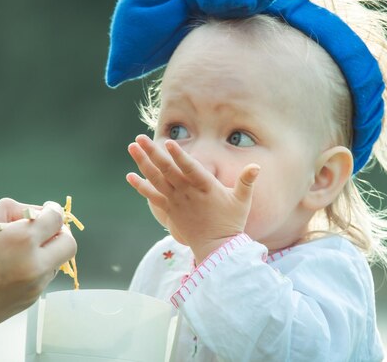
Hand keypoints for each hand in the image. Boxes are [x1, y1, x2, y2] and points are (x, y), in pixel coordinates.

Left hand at [127, 134, 259, 261]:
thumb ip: (246, 181)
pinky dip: (140, 186)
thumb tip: (256, 166)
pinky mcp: (170, 211)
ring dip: (143, 162)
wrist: (216, 248)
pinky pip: (152, 197)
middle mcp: (187, 193)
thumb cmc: (231, 222)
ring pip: (156, 179)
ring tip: (132, 147)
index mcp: (205, 187)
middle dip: (153, 152)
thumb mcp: (242, 201)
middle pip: (167, 170)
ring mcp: (176, 202)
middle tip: (139, 138)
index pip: (191, 169)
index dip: (180, 156)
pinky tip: (129, 176)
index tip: (170, 143)